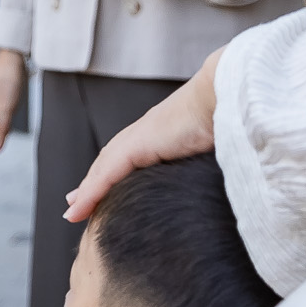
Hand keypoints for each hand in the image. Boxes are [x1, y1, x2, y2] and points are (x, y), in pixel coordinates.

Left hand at [63, 48, 221, 220]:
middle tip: (77, 202)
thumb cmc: (231, 119)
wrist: (230, 96)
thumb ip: (205, 164)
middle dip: (94, 182)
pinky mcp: (137, 144)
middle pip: (110, 162)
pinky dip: (92, 191)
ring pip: (105, 168)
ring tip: (74, 209)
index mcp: (162, 133)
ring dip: (89, 190)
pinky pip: (108, 172)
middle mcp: (145, 133)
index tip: (102, 192)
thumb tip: (221, 183)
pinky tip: (80, 206)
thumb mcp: (214, 146)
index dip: (114, 175)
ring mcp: (139, 137)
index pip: (129, 158)